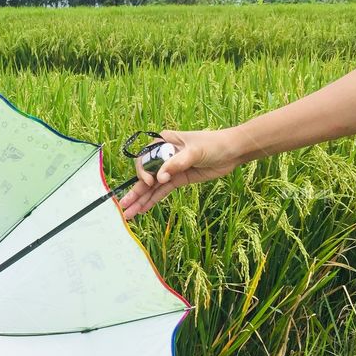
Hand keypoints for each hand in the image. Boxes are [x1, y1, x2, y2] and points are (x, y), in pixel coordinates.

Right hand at [119, 128, 241, 219]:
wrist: (233, 151)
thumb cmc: (214, 144)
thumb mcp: (196, 151)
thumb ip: (177, 163)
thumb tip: (160, 176)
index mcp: (163, 142)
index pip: (144, 158)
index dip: (144, 172)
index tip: (152, 181)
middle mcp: (162, 155)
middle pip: (144, 175)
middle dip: (134, 191)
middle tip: (123, 206)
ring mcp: (169, 169)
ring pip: (151, 186)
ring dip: (140, 200)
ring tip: (128, 214)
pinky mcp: (177, 179)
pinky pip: (162, 191)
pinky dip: (152, 200)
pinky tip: (142, 210)